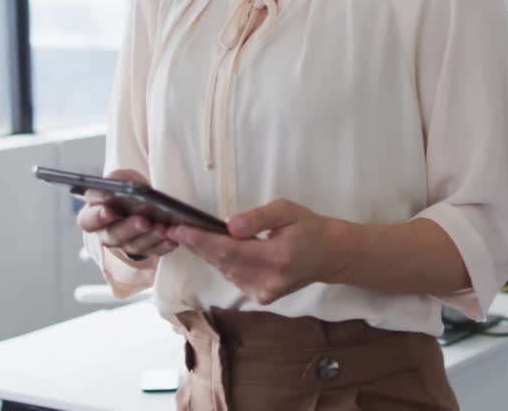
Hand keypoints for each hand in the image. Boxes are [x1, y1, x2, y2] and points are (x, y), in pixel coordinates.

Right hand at [76, 168, 177, 260]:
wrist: (145, 200)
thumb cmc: (129, 189)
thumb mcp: (122, 178)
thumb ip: (115, 179)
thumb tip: (115, 183)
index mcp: (93, 216)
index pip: (88, 221)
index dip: (97, 217)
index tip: (108, 210)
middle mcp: (107, 234)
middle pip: (113, 236)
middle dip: (129, 228)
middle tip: (144, 221)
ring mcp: (126, 244)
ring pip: (134, 246)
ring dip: (150, 237)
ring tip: (163, 228)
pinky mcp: (145, 250)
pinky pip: (153, 251)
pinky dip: (163, 245)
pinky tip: (172, 239)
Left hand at [165, 198, 351, 304]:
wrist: (331, 256)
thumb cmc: (310, 228)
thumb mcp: (288, 210)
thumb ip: (258, 217)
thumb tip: (229, 225)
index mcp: (277, 256)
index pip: (230, 250)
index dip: (202, 241)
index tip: (180, 230)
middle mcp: (267, 280)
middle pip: (223, 263)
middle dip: (198, 246)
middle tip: (176, 230)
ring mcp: (264, 292)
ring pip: (226, 271)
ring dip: (209, 255)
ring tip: (192, 238)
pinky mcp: (262, 297)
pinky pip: (234, 278)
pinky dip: (224, 263)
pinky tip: (219, 251)